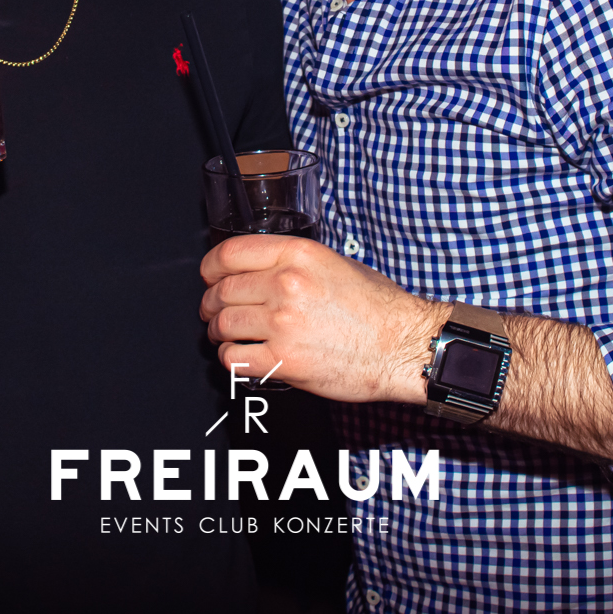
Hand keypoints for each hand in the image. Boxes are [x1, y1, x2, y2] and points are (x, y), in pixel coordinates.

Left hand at [199, 237, 447, 403]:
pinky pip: (233, 358)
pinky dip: (229, 358)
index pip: (230, 253)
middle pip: (222, 291)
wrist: (404, 346)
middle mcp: (286, 284)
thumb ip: (296, 263)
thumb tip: (263, 270)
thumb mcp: (338, 263)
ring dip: (216, 332)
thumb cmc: (379, 308)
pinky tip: (239, 356)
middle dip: (210, 303)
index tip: (208, 276)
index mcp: (298, 255)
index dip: (211, 267)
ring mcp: (283, 323)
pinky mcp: (284, 360)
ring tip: (223, 335)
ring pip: (223, 324)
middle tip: (211, 311)